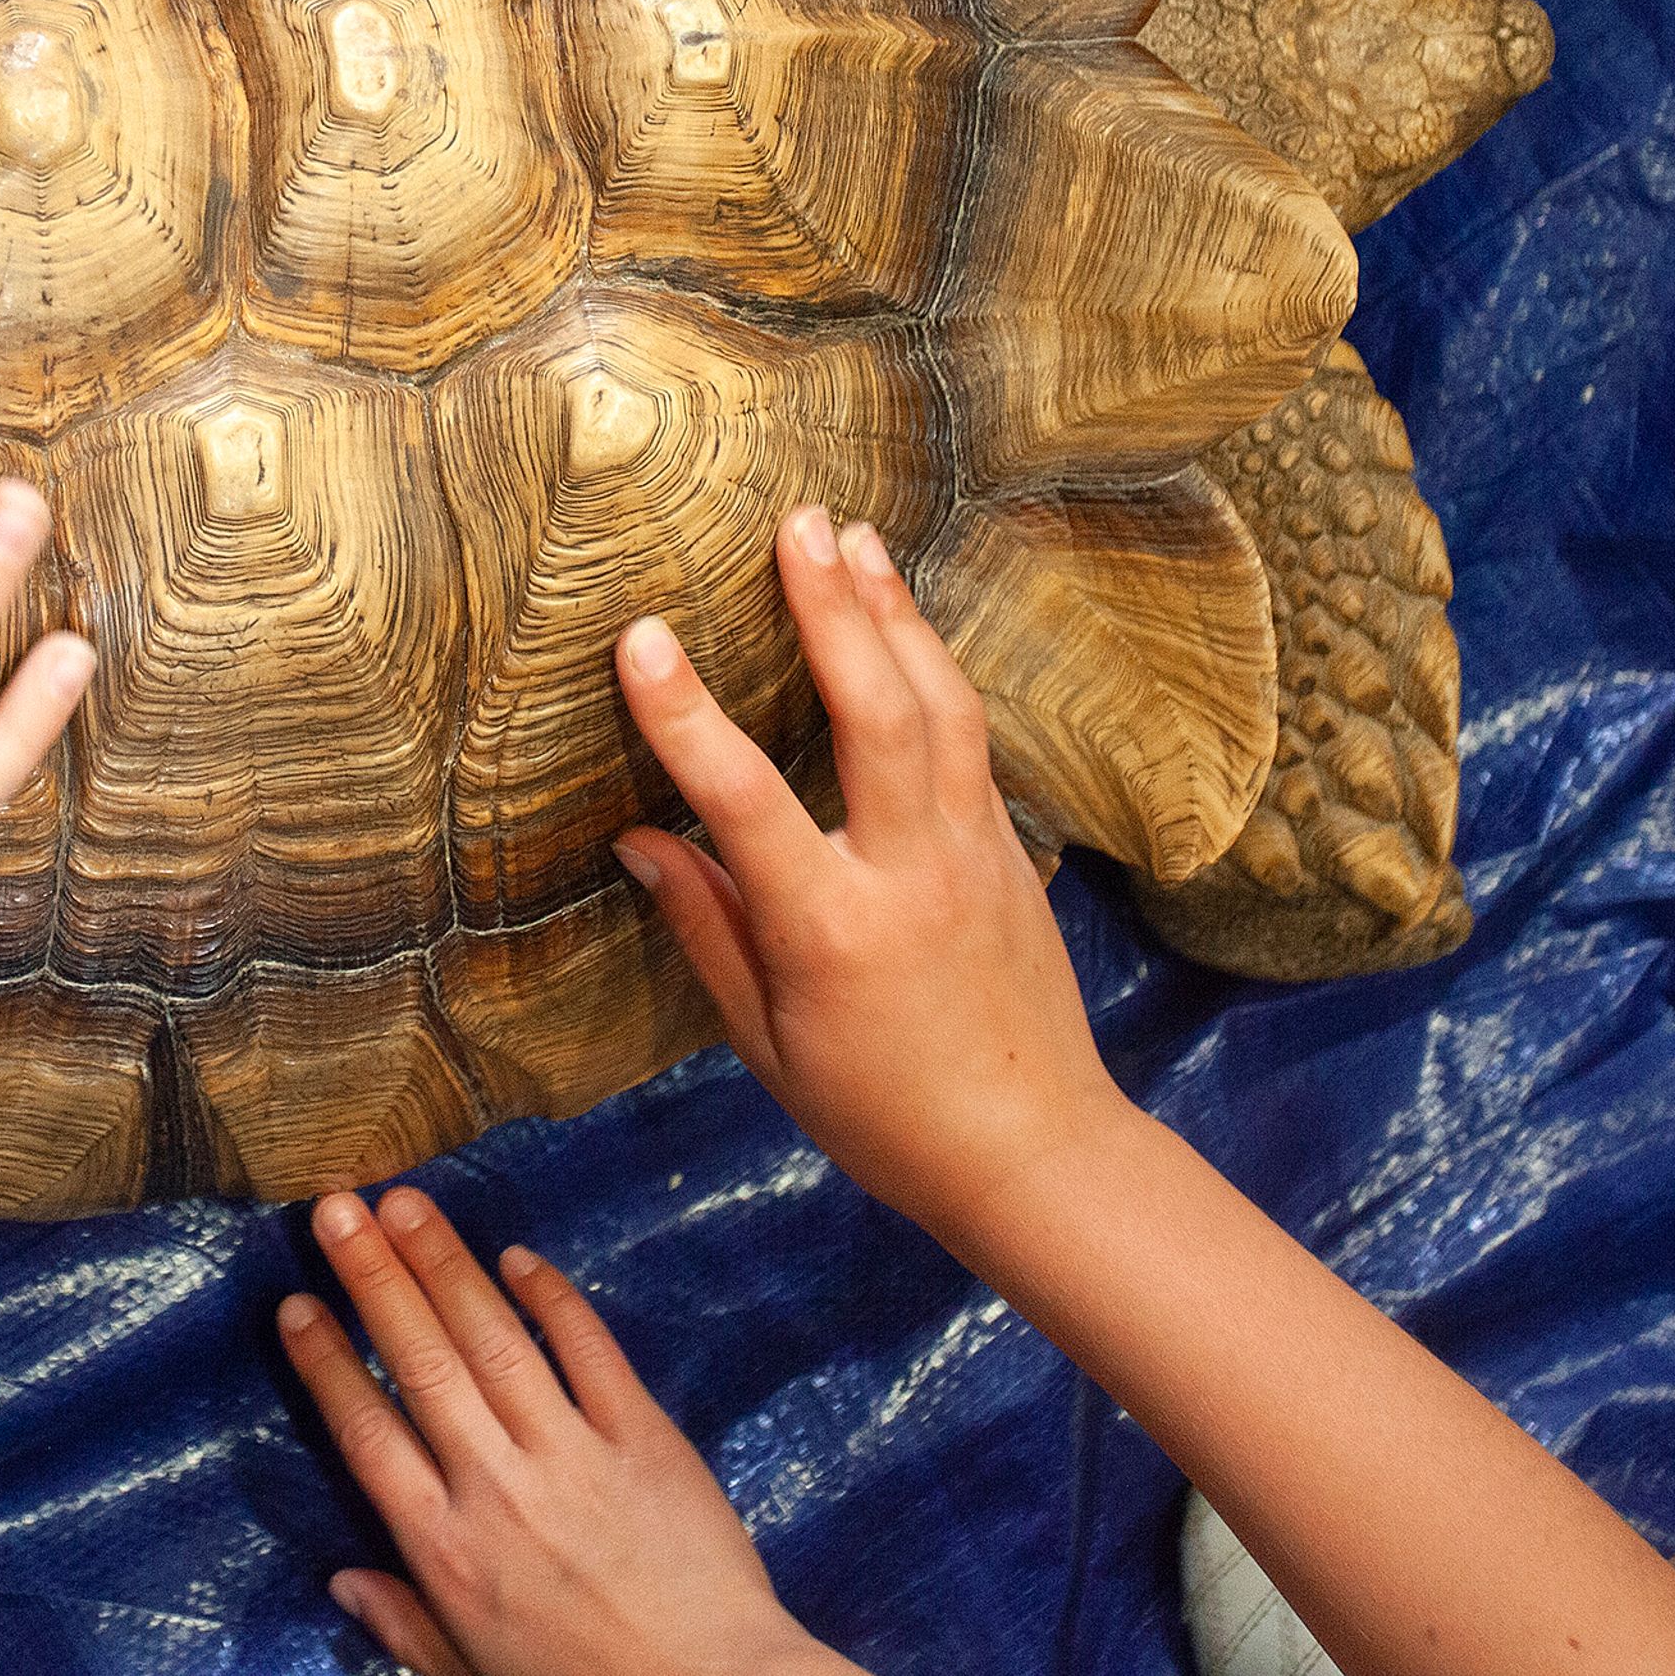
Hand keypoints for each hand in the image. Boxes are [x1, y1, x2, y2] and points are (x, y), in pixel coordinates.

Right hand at [277, 1184, 867, 1675]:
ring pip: (494, 1340)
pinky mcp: (644, 1438)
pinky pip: (590, 1351)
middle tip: (337, 1208)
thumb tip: (342, 1580)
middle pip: (422, 1363)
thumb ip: (407, 1627)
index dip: (326, 1364)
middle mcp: (499, 1489)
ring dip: (445, 1264)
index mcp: (448, 1550)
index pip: (367, 1434)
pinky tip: (517, 1256)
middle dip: (372, 1278)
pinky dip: (551, 1299)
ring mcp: (574, 1455)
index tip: (294, 1304)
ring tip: (405, 1202)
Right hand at [608, 502, 1132, 1242]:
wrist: (1037, 1153)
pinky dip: (931, 661)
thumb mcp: (767, 1045)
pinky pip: (968, 733)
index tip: (641, 639)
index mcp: (834, 933)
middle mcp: (911, 873)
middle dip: (833, 608)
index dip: (688, 719)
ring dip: (893, 611)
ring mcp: (973, 851)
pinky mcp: (1009, 846)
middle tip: (797, 522)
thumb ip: (705, 928)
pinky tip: (902, 615)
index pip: (747, 804)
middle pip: (876, 713)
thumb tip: (637, 837)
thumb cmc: (883, 1116)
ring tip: (853, 533)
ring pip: (938, 704)